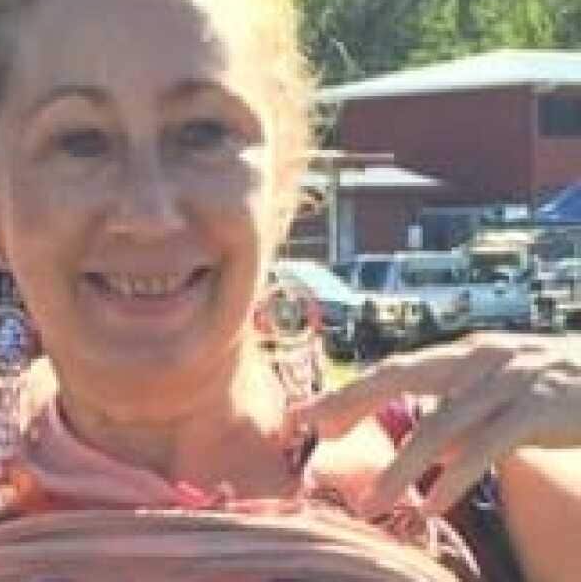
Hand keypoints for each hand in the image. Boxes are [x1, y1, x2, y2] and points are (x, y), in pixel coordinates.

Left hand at [291, 334, 580, 516]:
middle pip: (399, 378)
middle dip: (350, 404)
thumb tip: (430, 452)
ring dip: (399, 467)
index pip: (392, 369)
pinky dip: (453, 478)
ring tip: (372, 502)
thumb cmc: (562, 392)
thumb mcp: (503, 394)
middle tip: (310, 433)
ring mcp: (507, 382)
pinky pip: (484, 449)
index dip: (348, 392)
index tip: (305, 416)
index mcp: (464, 354)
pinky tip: (431, 505)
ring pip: (439, 425)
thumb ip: (464, 416)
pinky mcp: (536, 410)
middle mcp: (478, 359)